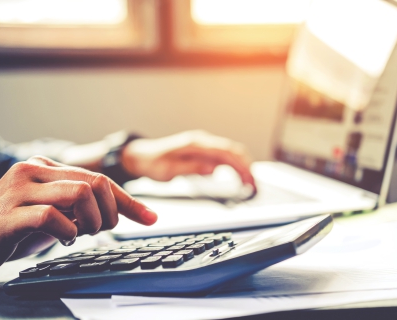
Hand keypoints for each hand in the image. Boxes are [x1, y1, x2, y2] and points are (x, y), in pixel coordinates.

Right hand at [0, 156, 156, 273]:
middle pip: (96, 182)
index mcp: (47, 167)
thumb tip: (122, 211)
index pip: (99, 179)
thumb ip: (81, 206)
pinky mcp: (9, 213)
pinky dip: (67, 232)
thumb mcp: (56, 212)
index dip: (128, 201)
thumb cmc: (17, 227)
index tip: (150, 218)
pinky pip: (52, 218)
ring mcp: (19, 189)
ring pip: (80, 194)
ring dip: (91, 220)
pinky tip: (63, 238)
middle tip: (99, 229)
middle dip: (111, 211)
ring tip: (80, 233)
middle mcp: (33, 170)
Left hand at [121, 130, 256, 192]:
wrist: (142, 156)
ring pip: (231, 153)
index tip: (248, 180)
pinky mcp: (203, 152)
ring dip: (243, 167)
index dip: (241, 166)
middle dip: (247, 167)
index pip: (226, 152)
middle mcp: (202, 141)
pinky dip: (235, 167)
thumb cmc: (153, 162)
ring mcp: (204, 146)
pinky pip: (224, 157)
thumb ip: (192, 168)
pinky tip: (239, 178)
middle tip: (254, 186)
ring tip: (250, 184)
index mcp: (195, 144)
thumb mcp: (169, 170)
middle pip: (233, 151)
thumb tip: (214, 169)